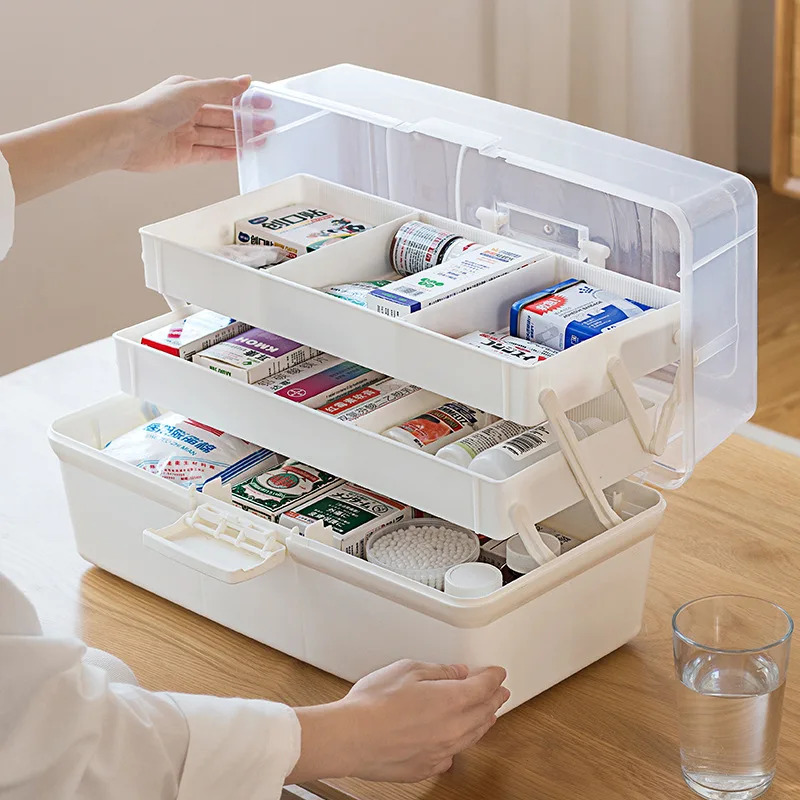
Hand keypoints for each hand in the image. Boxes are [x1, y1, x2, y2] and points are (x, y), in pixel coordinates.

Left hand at [117, 75, 273, 171]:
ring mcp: (186, 134)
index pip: (223, 95)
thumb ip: (221, 89)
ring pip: (219, 136)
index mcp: (188, 92)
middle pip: (224, 118)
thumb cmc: (153, 109)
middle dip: (247, 122)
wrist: (129, 137)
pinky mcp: (184, 154)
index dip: (245, 100)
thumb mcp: (192, 92)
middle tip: (268, 126)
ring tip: (260, 141)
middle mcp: (188, 112)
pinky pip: (210, 154)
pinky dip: (226, 154)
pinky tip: (241, 154)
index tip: (264, 104)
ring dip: (240, 139)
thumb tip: (244, 81)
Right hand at [288, 660, 508, 783]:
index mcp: (452, 700)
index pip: (484, 687)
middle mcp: (453, 729)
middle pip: (483, 713)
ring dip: (483, 722)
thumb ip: (439, 671)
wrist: (351, 738)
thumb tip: (458, 673)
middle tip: (500, 693)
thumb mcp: (408, 669)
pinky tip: (456, 739)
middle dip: (494, 700)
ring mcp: (441, 751)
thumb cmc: (374, 703)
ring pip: (472, 736)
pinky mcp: (427, 767)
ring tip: (488, 715)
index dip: (493, 678)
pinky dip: (459, 743)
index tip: (498, 674)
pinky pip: (452, 755)